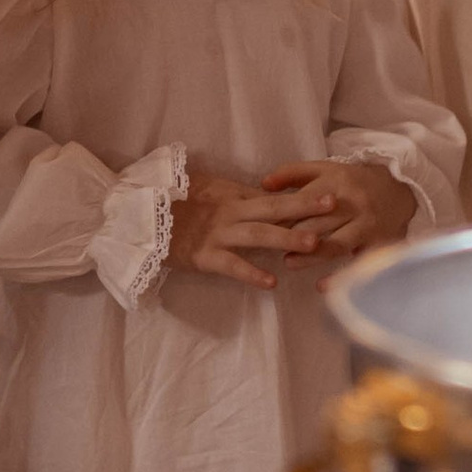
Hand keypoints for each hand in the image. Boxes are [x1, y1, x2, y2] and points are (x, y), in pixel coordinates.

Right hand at [164, 167, 325, 292]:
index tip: (329, 192)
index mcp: (231, 196)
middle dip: (304, 206)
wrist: (138, 216)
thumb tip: (265, 194)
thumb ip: (235, 194)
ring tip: (314, 244)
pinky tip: (271, 283)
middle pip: (273, 207)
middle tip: (333, 203)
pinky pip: (231, 265)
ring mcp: (218, 234)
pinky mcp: (204, 256)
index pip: (272, 195)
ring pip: (259, 235)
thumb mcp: (206, 189)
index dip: (300, 195)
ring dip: (287, 239)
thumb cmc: (173, 202)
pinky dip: (251, 273)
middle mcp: (229, 212)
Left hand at [259, 159, 417, 267]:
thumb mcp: (325, 169)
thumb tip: (263, 185)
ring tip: (288, 262)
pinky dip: (340, 276)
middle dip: (290, 237)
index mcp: (336, 182)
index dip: (280, 215)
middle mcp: (352, 203)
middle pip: (316, 224)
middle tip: (269, 247)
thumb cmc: (353, 181)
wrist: (400, 188)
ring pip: (334, 244)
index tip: (260, 226)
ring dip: (309, 256)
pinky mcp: (379, 243)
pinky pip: (357, 263)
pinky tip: (321, 287)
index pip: (302, 202)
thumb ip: (293, 174)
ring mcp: (367, 225)